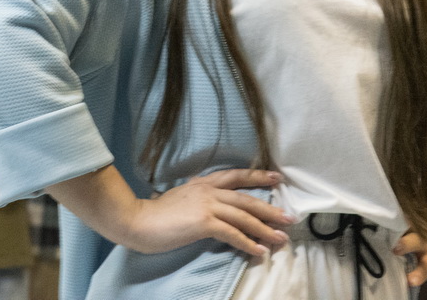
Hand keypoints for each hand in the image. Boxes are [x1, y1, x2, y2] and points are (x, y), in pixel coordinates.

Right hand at [121, 169, 290, 256]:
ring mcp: (206, 205)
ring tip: (281, 238)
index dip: (257, 176)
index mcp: (202, 183)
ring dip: (265, 229)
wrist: (137, 220)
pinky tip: (259, 251)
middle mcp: (208, 190)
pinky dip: (248, 243)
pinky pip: (233, 233)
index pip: (235, 177)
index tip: (275, 178)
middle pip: (247, 199)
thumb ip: (197, 199)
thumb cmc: (155, 214)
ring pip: (244, 216)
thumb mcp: (180, 199)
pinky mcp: (203, 222)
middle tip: (289, 217)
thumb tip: (210, 206)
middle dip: (270, 209)